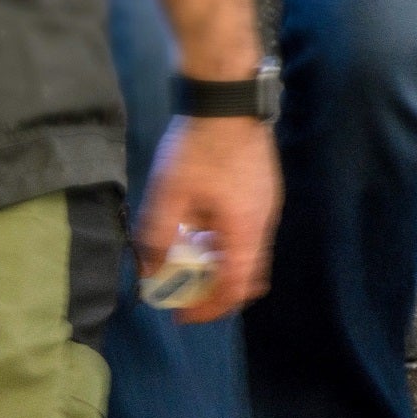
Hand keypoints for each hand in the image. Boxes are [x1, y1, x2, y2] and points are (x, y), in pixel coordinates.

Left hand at [134, 116, 279, 323]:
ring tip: (187, 258)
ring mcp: (267, 207)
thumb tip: (148, 271)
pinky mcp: (264, 192)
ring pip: (249, 254)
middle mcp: (263, 224)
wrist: (228, 102)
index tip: (182, 315)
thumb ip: (157, 238)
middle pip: (249, 276)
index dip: (210, 308)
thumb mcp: (167, 195)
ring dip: (220, 266)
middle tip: (186, 293)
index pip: (235, 288)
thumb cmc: (198, 149)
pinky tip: (200, 227)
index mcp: (244, 231)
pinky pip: (249, 233)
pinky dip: (226, 245)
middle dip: (217, 292)